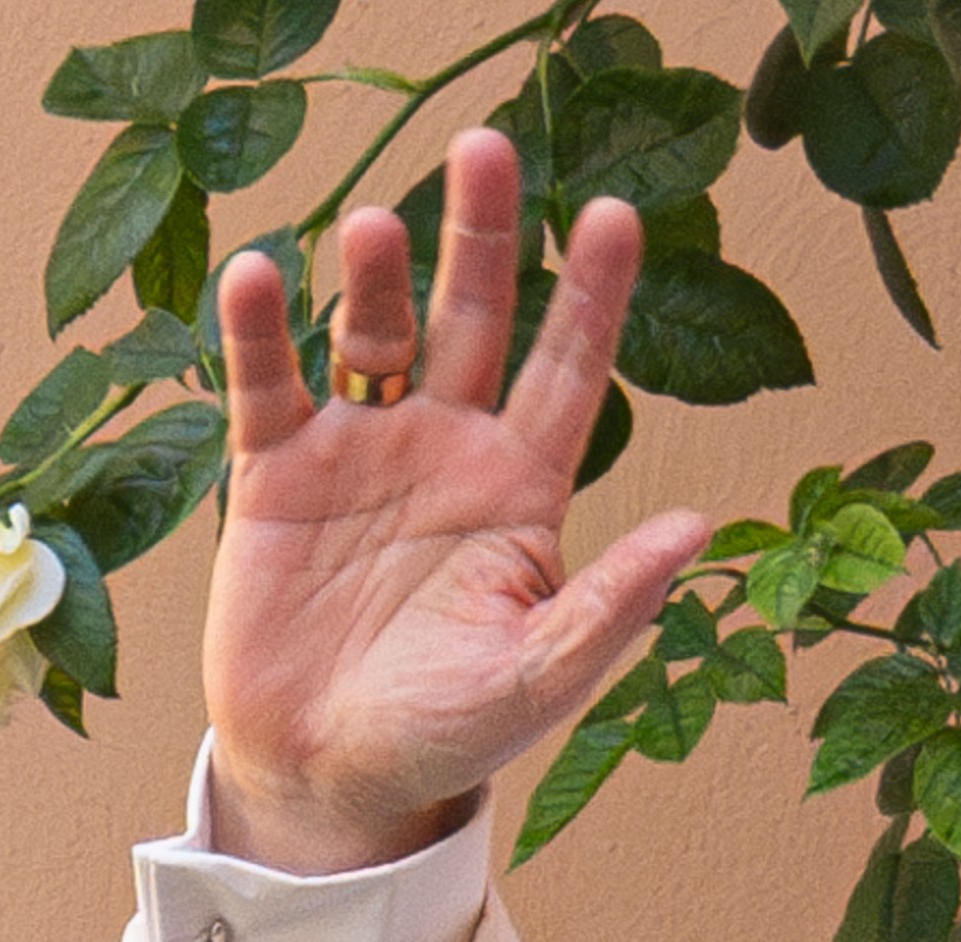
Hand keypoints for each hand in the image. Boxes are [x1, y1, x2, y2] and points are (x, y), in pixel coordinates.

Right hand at [202, 129, 707, 873]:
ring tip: (380, 225)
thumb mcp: (542, 675)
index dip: (592, 294)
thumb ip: (611, 604)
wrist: (332, 774)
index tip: (617, 214)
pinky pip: (269, 383)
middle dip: (485, 237)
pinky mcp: (275, 473)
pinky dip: (262, 330)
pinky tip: (263, 276)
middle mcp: (450, 448)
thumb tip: (699, 527)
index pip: (571, 370)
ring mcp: (362, 450)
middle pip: (474, 319)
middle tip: (488, 147)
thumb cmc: (452, 732)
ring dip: (376, 276)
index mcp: (526, 487)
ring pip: (374, 334)